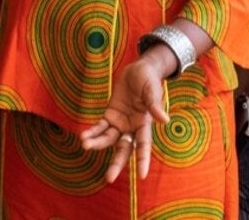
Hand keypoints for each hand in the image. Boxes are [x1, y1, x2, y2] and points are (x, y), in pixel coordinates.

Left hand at [78, 46, 176, 182]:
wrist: (138, 70)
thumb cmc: (149, 80)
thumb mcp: (152, 90)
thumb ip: (155, 105)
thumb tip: (164, 120)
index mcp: (145, 124)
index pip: (144, 145)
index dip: (143, 160)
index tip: (142, 176)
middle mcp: (132, 127)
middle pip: (124, 149)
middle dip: (116, 164)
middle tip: (109, 179)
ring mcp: (121, 122)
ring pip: (108, 139)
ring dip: (97, 143)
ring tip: (85, 144)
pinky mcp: (110, 115)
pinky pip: (100, 126)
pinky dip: (92, 131)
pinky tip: (83, 136)